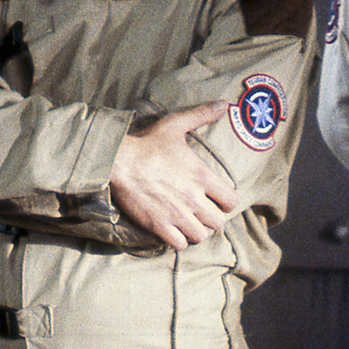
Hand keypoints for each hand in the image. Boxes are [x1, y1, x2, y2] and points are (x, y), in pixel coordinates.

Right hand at [108, 101, 239, 250]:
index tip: (216, 198)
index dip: (225, 201)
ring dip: (196, 231)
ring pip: (201, 236)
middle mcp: (194, 198)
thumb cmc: (147, 143)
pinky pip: (180, 245)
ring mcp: (177, 214)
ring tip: (188, 223)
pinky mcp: (159, 226)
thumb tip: (224, 104)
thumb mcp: (176, 125)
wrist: (117, 161)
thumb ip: (202, 115)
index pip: (231, 201)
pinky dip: (178, 241)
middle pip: (218, 222)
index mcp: (202, 176)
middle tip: (201, 212)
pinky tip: (172, 230)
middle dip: (211, 218)